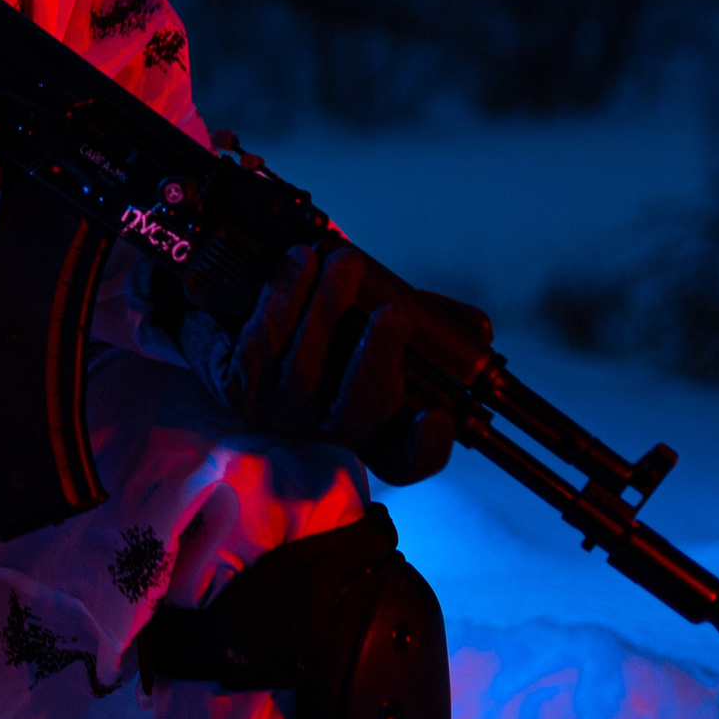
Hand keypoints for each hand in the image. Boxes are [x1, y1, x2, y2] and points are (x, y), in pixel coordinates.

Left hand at [184, 244, 455, 484]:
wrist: (238, 330)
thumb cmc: (330, 335)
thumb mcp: (382, 329)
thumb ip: (433, 327)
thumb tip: (479, 327)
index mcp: (372, 431)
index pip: (406, 458)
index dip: (425, 446)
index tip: (438, 419)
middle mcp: (326, 433)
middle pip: (357, 410)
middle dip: (377, 358)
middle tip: (394, 314)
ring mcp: (280, 414)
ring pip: (307, 367)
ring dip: (327, 307)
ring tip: (345, 261)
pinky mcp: (239, 387)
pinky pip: (263, 340)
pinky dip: (283, 295)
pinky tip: (299, 260)